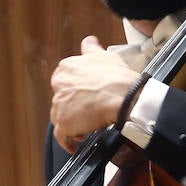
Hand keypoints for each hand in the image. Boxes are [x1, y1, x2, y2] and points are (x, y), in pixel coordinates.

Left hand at [50, 35, 139, 152]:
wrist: (125, 97)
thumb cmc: (118, 78)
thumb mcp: (105, 56)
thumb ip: (92, 49)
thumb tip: (89, 41)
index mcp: (67, 68)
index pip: (63, 81)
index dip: (75, 90)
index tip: (85, 96)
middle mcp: (59, 84)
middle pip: (61, 99)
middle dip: (72, 107)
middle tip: (88, 112)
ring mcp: (60, 104)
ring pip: (61, 117)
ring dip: (72, 123)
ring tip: (86, 128)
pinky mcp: (64, 123)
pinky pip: (62, 136)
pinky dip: (67, 142)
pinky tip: (75, 144)